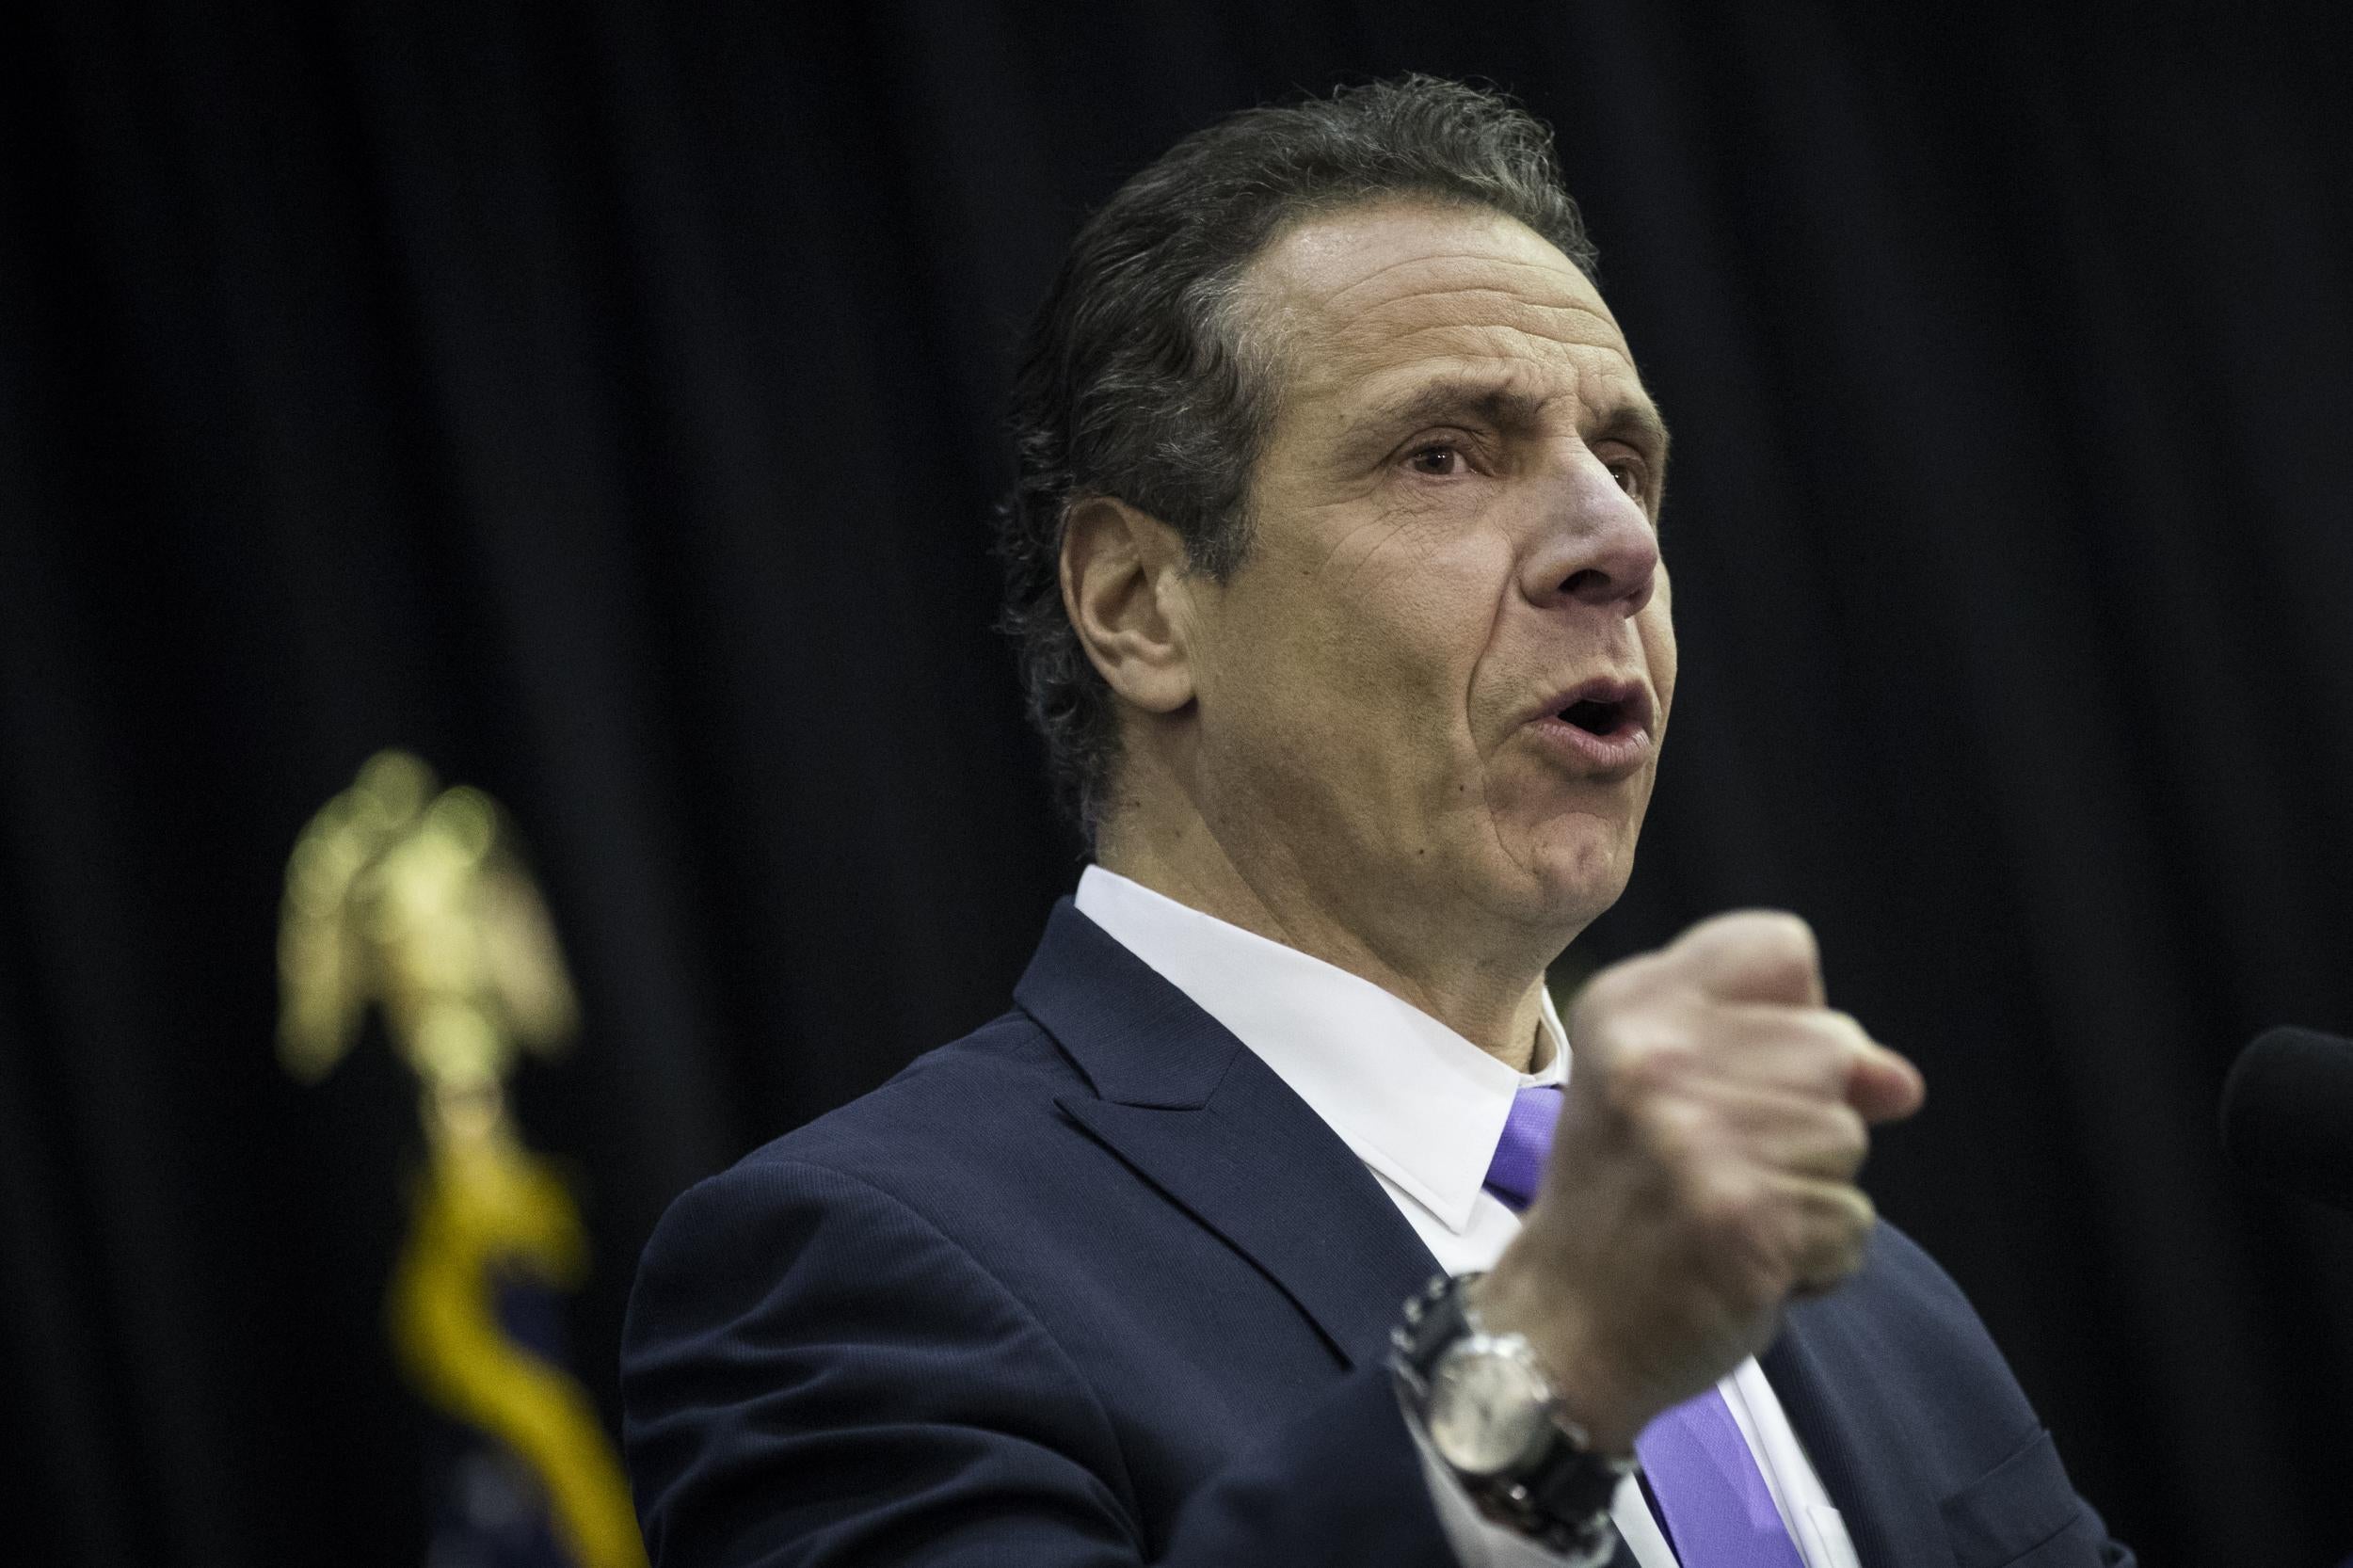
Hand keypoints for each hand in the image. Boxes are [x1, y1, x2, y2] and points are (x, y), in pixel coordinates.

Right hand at [1471, 911, 1924, 1453]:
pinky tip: (1743, 1264)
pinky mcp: (1742, 1221)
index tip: (1734, 1073)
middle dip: (1807, 1116)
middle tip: (1719, 1163)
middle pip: (1836, 1046)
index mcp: (1629, 1005)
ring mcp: (1696, 1140)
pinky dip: (1816, 1261)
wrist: (1561, 1324)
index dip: (1789, 1015)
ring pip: (1849, 1139)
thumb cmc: (1626, 1194)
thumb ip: (1786, 1051)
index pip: (1783, 948)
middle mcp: (1654, 1058)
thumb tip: (1901, 1084)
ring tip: (1726, 1214)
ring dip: (1809, 1194)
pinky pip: (1852, 1223)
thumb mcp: (1668, 1082)